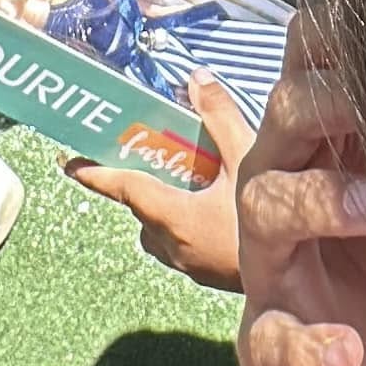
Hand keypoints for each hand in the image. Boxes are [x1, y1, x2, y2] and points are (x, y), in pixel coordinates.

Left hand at [68, 72, 251, 289]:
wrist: (298, 286)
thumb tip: (197, 79)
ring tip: (190, 174)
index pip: (124, 190)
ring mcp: (189, 263)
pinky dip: (184, 217)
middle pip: (141, 208)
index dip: (96, 174)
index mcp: (172, 218)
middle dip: (140, 179)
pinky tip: (215, 201)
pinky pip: (179, 239)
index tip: (67, 163)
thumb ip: (221, 117)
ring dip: (163, 201)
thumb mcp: (250, 161)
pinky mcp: (206, 271)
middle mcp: (172, 245)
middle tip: (148, 151)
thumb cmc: (271, 226)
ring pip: (158, 227)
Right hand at [236, 23, 365, 365]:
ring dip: (321, 198)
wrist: (328, 335)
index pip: (303, 53)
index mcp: (307, 131)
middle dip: (332, 99)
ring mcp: (265, 254)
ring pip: (266, 205)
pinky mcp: (268, 336)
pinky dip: (310, 346)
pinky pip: (273, 337)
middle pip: (284, 113)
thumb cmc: (356, 227)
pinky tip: (346, 349)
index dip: (338, 30)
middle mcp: (274, 176)